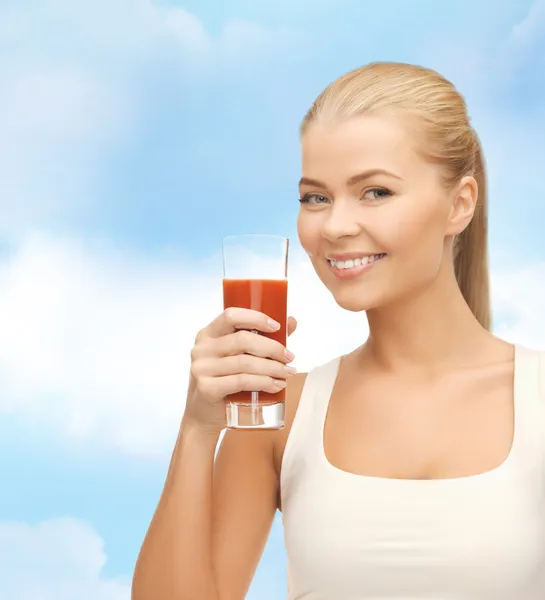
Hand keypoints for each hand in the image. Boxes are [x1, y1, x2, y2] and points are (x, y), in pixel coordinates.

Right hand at [183, 308, 296, 434]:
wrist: (204, 414)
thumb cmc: (224, 380)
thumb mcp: (238, 356)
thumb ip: (262, 338)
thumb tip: (291, 321)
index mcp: (208, 334)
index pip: (231, 316)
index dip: (255, 318)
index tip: (276, 327)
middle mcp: (202, 348)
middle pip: (242, 340)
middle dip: (272, 348)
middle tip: (289, 357)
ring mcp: (202, 368)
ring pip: (244, 362)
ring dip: (271, 368)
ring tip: (287, 373)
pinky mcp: (206, 388)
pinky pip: (240, 381)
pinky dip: (262, 382)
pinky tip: (275, 385)